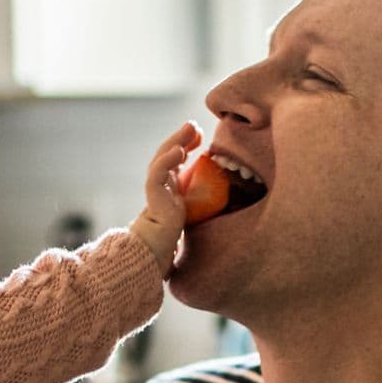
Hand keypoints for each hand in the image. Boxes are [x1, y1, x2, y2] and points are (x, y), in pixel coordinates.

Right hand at [130, 121, 199, 274]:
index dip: (186, 145)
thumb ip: (199, 211)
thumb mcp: (190, 220)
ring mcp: (156, 189)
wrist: (152, 257)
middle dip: (181, 138)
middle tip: (194, 125)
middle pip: (168, 154)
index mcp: (169, 188)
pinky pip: (158, 174)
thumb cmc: (169, 244)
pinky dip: (167, 160)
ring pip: (162, 158)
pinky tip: (179, 150)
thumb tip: (229, 210)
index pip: (176, 160)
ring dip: (176, 141)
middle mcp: (161, 185)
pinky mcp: (153, 197)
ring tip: (189, 128)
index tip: (200, 136)